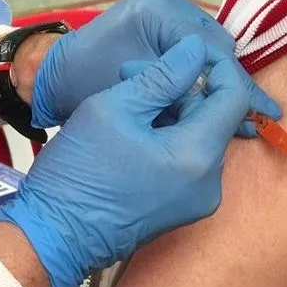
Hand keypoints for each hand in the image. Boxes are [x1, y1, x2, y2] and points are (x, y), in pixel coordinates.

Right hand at [0, 35, 249, 286]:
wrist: (53, 236)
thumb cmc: (79, 170)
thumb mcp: (116, 108)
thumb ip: (163, 76)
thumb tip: (196, 50)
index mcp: (198, 157)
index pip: (234, 97)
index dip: (215, 66)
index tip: (184, 50)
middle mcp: (210, 182)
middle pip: (214, 117)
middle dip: (179, 88)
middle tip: (130, 74)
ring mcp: (197, 200)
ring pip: (198, 135)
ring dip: (169, 110)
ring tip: (124, 99)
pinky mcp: (181, 208)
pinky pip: (186, 159)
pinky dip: (166, 136)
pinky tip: (131, 127)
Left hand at [31, 0, 280, 135]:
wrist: (54, 74)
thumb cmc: (84, 84)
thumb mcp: (137, 92)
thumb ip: (185, 94)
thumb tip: (239, 109)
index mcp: (156, 6)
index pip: (208, 49)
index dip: (235, 86)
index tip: (261, 114)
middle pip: (215, 47)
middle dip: (233, 86)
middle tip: (262, 118)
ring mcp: (166, 6)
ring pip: (211, 49)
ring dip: (223, 83)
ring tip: (247, 116)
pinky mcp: (164, 19)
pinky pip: (196, 49)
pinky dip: (208, 77)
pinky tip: (225, 104)